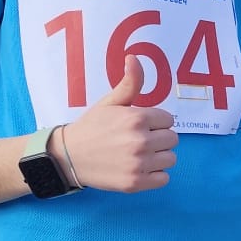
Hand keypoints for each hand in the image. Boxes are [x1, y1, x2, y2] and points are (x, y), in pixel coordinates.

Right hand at [53, 56, 176, 191]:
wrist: (68, 156)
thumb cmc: (92, 127)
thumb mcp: (110, 102)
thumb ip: (130, 83)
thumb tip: (134, 57)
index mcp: (137, 118)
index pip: (168, 120)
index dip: (155, 122)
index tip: (139, 126)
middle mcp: (140, 141)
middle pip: (172, 139)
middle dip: (158, 138)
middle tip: (138, 140)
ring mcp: (139, 164)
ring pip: (171, 159)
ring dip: (159, 157)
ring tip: (139, 154)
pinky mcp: (136, 183)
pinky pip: (164, 178)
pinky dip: (155, 175)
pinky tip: (139, 168)